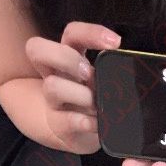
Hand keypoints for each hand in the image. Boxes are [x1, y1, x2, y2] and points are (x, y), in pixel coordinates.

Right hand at [25, 20, 121, 154]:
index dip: (90, 32)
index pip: (72, 33)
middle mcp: (55, 74)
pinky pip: (65, 120)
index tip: (116, 42)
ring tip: (96, 105)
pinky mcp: (58, 124)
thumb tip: (127, 66)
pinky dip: (84, 122)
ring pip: (52, 86)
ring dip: (80, 94)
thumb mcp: (101, 79)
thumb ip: (110, 69)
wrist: (78, 133)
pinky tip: (97, 123)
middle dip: (67, 59)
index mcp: (69, 57)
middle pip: (38, 49)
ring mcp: (52, 100)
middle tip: (89, 73)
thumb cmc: (92, 99)